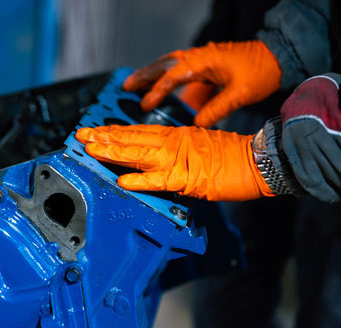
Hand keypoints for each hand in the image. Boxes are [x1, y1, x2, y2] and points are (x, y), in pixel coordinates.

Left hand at [75, 124, 273, 201]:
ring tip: (91, 150)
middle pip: (132, 139)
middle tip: (80, 136)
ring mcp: (179, 159)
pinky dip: (140, 181)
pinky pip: (160, 180)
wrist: (260, 160)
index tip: (93, 132)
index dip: (113, 132)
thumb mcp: (199, 149)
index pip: (137, 132)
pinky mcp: (188, 177)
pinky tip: (122, 181)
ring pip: (139, 154)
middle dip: (104, 138)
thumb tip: (156, 165)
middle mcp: (173, 143)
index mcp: (175, 136)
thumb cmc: (232, 158)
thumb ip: (175, 155)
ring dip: (113, 152)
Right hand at [124, 40, 280, 127]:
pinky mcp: (206, 63)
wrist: (278, 56)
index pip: (173, 76)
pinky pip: (179, 67)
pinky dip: (165, 75)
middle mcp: (199, 56)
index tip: (144, 105)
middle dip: (144, 75)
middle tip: (125, 86)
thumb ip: (217, 109)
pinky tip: (159, 84)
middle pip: (164, 64)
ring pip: (169, 63)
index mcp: (204, 61)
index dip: (157, 91)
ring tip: (133, 83)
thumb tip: (196, 124)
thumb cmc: (261, 72)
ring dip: (151, 72)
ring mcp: (202, 58)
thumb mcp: (240, 94)